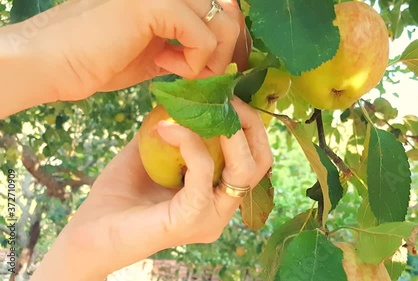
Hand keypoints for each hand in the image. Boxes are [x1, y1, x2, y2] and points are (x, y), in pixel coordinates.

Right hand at [4, 0, 250, 103]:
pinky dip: (193, 62)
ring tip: (179, 69)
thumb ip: (186, 46)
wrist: (56, 64)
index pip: (222, 6)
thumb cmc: (99, 61)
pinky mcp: (153, 4)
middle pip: (228, 11)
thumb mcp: (156, 52)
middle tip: (197, 72)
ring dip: (210, 58)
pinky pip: (202, 36)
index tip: (205, 65)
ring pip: (222, 21)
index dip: (225, 38)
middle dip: (223, 50)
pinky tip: (163, 64)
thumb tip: (218, 55)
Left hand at [30, 98, 271, 279]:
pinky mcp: (193, 218)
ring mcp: (212, 216)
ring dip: (230, 130)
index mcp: (217, 194)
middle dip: (249, 123)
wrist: (90, 233)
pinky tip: (165, 128)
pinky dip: (188, 140)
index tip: (228, 95)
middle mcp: (222, 208)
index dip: (249, 123)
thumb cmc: (119, 196)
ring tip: (207, 107)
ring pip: (245, 168)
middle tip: (226, 99)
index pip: (255, 157)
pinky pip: (203, 169)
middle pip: (261, 162)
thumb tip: (185, 94)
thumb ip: (173, 128)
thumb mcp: (150, 152)